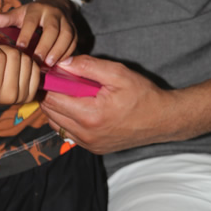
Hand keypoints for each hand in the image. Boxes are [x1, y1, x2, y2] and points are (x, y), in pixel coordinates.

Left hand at [0, 0, 76, 66]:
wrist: (55, 5)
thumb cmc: (32, 14)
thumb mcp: (19, 13)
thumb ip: (6, 18)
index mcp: (37, 9)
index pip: (32, 21)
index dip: (26, 34)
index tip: (20, 48)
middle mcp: (53, 14)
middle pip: (52, 29)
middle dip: (45, 45)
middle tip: (37, 60)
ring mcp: (66, 21)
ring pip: (66, 35)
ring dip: (58, 50)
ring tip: (49, 63)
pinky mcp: (74, 30)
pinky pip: (73, 42)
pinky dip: (67, 53)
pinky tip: (59, 63)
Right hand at [0, 42, 40, 106]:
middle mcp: (8, 96)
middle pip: (15, 57)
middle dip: (4, 48)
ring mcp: (21, 96)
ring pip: (26, 60)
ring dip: (15, 53)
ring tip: (4, 56)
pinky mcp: (31, 94)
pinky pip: (35, 69)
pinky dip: (26, 61)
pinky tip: (14, 62)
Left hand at [40, 55, 174, 153]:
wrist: (163, 120)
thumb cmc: (142, 95)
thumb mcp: (117, 73)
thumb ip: (87, 66)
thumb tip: (62, 62)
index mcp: (90, 115)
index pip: (52, 99)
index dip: (47, 83)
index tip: (49, 71)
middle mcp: (86, 134)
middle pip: (50, 113)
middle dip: (50, 94)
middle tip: (58, 79)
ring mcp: (89, 144)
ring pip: (56, 125)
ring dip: (57, 108)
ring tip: (69, 91)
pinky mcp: (94, 148)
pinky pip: (69, 133)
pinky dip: (67, 119)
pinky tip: (78, 106)